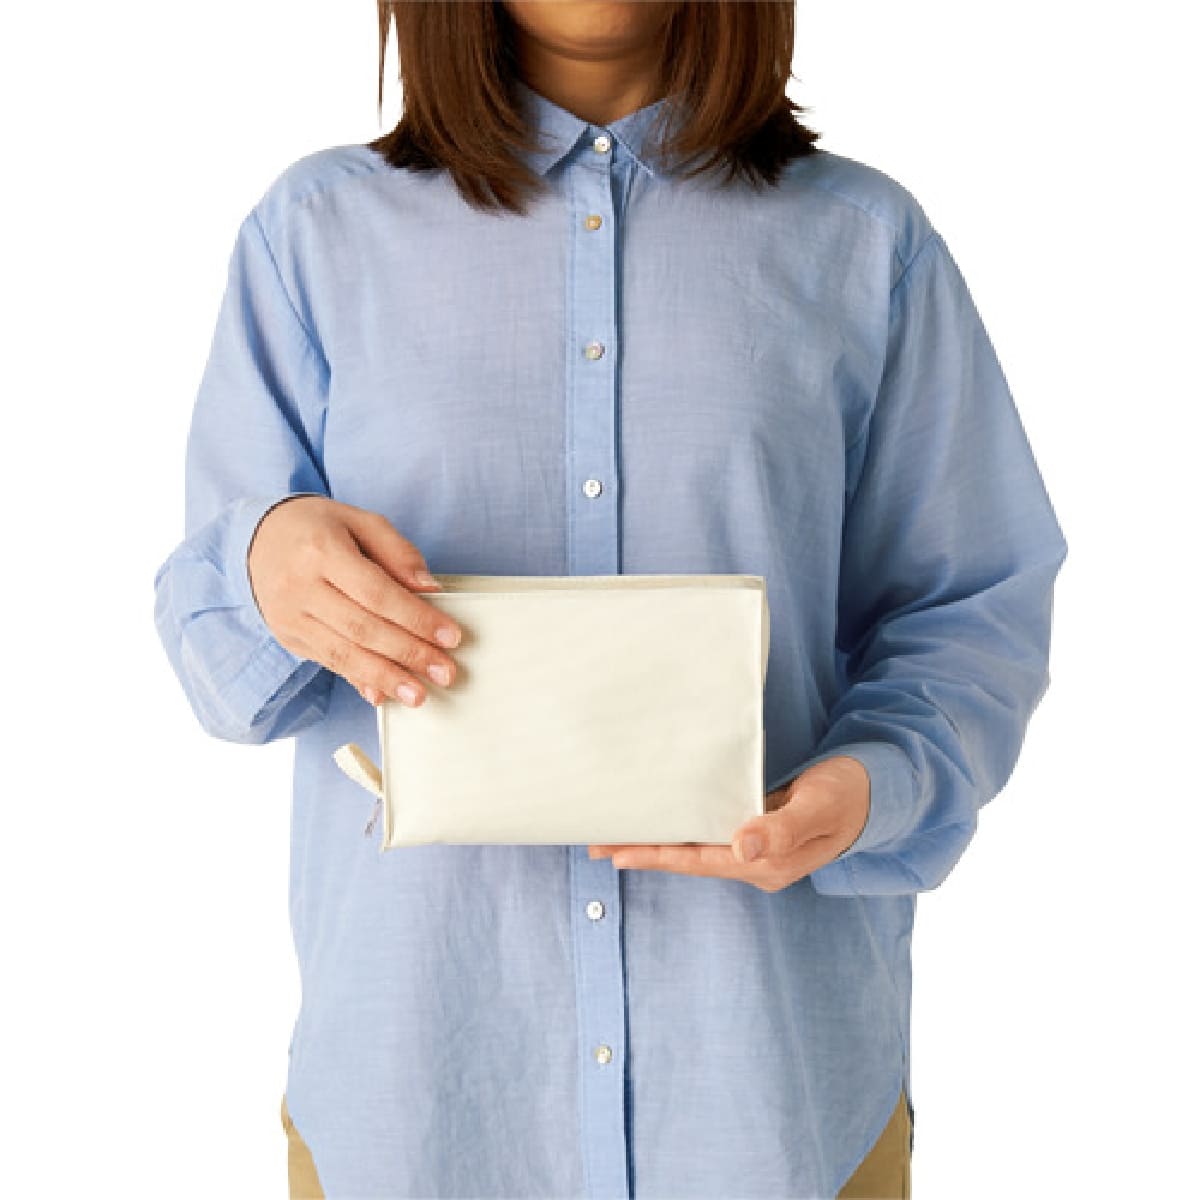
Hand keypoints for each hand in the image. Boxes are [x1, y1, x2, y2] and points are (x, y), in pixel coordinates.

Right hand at [247, 495, 462, 707]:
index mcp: (321, 551)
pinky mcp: (288, 637)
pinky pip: (328, 662)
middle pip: (362, 628)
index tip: (450, 636)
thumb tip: (430, 589)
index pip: (376, 592)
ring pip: (344, 653)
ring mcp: (290, 617)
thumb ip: (398, 553)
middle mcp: (300, 587)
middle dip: (408, 654)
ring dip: (385, 677)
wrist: (257, 539)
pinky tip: (383, 693)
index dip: (416, 618)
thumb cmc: (317, 528)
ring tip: (418, 694)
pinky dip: (358, 679)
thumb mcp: (360, 521)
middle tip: (444, 671)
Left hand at [587, 754, 870, 892]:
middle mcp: (756, 862)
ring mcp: (757, 850)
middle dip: (642, 851)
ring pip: (694, 849)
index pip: (697, 860)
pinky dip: (680, 830)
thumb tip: (742, 846)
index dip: (655, 855)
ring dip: (656, 843)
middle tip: (594, 844)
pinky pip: (709, 835)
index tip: (615, 850)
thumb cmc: (850, 793)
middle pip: (687, 859)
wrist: (879, 792)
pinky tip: (662, 824)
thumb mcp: (819, 806)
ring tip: (614, 838)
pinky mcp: (758, 832)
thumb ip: (783, 829)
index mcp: (766, 862)